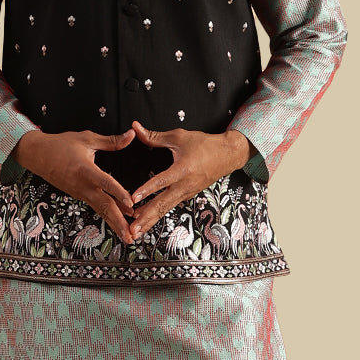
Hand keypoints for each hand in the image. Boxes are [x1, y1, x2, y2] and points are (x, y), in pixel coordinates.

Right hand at [11, 128, 138, 243]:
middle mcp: (83, 185)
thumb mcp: (87, 139)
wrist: (37, 154)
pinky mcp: (79, 196)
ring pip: (101, 210)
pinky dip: (108, 217)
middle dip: (119, 221)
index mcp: (85, 170)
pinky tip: (118, 224)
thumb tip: (132, 134)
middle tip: (131, 234)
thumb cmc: (61, 145)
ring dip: (115, 224)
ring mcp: (80, 193)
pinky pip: (96, 208)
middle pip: (104, 205)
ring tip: (128, 237)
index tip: (131, 203)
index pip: (105, 182)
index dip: (119, 192)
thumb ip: (111, 141)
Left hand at [127, 121, 250, 239]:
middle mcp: (185, 185)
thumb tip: (135, 128)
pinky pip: (169, 207)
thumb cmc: (204, 144)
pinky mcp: (187, 195)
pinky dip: (157, 215)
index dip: (147, 190)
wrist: (228, 155)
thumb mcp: (179, 136)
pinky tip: (145, 221)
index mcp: (183, 170)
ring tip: (135, 231)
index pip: (162, 182)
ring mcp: (187, 193)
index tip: (133, 199)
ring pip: (165, 209)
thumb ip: (155, 136)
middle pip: (163, 204)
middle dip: (146, 218)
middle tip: (131, 229)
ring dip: (150, 221)